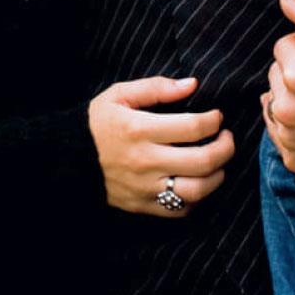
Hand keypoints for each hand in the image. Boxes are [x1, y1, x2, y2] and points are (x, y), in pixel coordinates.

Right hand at [88, 76, 234, 217]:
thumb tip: (192, 85)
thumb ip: (156, 87)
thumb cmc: (97, 123)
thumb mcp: (120, 95)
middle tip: (226, 137)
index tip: (216, 116)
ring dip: (218, 175)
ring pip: (198, 190)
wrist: (68, 158)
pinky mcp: (143, 206)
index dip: (214, 120)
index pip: (193, 127)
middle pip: (203, 160)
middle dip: (225, 147)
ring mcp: (145, 187)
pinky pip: (181, 210)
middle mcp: (145, 161)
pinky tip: (196, 182)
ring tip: (217, 162)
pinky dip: (197, 198)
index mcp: (139, 129)